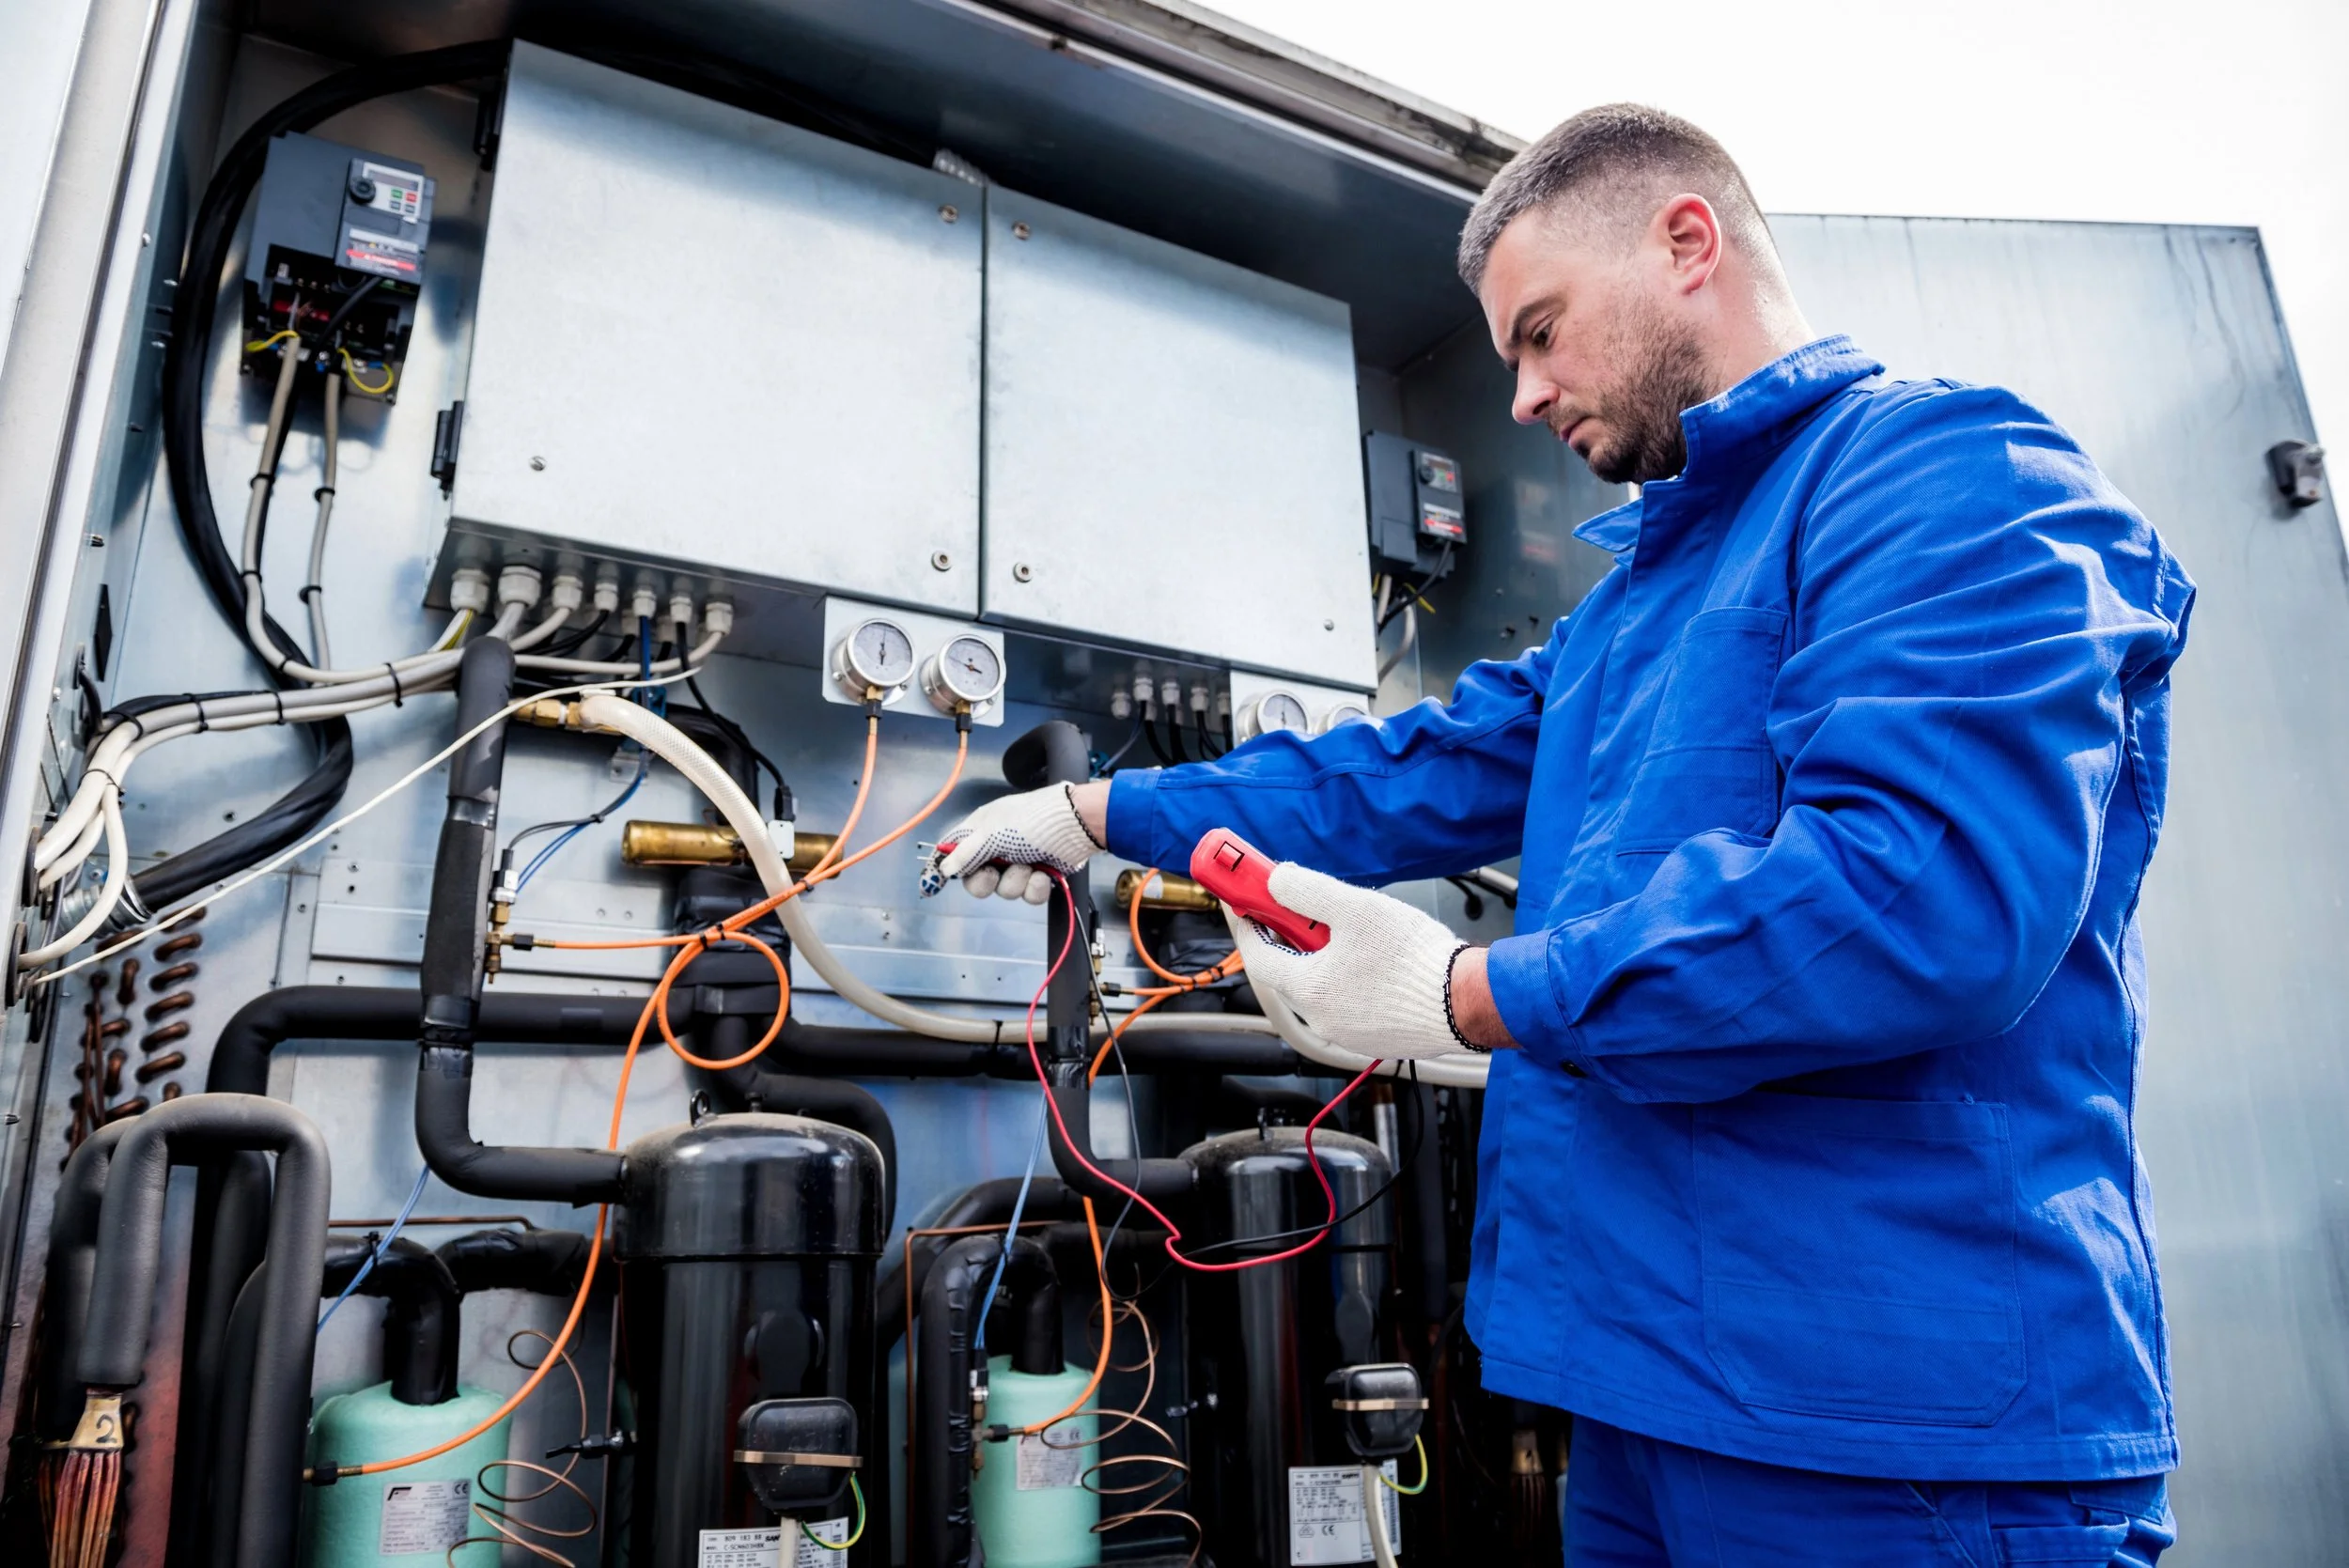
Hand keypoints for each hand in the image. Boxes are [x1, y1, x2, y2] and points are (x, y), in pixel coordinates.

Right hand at [924, 784, 1105, 902]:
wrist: (1077, 824)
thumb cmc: (1031, 820)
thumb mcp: (992, 832)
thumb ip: (965, 852)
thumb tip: (943, 870)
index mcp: (981, 830)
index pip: (953, 850)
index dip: (945, 866)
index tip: (934, 884)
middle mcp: (997, 848)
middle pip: (976, 879)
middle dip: (985, 881)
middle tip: (994, 872)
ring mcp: (1019, 863)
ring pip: (1004, 890)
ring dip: (1016, 881)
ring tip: (1030, 865)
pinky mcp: (1040, 876)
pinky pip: (1028, 894)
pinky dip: (1036, 886)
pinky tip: (1044, 873)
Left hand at [1228, 862, 1473, 1059]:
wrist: (1469, 1003)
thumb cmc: (1417, 962)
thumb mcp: (1356, 909)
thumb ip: (1308, 891)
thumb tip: (1277, 881)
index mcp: (1310, 990)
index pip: (1258, 955)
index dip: (1246, 922)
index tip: (1241, 900)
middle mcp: (1323, 1018)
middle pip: (1289, 971)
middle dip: (1288, 936)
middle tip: (1294, 906)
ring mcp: (1349, 1032)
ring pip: (1321, 987)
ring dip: (1322, 956)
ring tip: (1349, 929)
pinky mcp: (1375, 1037)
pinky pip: (1348, 1002)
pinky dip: (1348, 977)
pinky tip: (1374, 959)